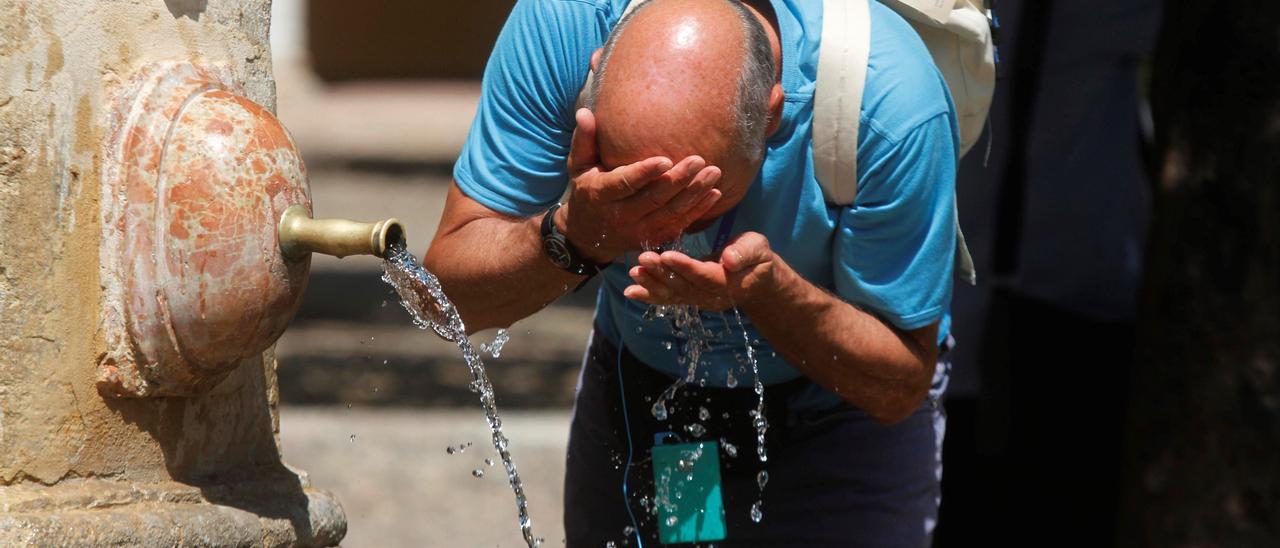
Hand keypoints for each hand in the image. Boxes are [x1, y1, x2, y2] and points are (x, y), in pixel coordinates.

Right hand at [559, 108, 722, 262]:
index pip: (625, 184)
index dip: (645, 174)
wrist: (587, 236)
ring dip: (694, 195)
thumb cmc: (585, 191)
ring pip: (670, 213)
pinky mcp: (652, 239)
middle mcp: (621, 217)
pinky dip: (698, 211)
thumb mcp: (578, 167)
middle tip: (699, 160)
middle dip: (678, 180)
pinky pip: (678, 225)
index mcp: (601, 195)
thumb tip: (584, 111)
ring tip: (714, 173)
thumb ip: (584, 140)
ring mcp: (638, 231)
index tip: (665, 159)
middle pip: (654, 199)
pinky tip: (715, 194)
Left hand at [623, 232, 778, 310]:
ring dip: (651, 284)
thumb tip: (729, 259)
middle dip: (661, 273)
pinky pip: (668, 298)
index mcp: (728, 282)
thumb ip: (745, 253)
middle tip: (643, 259)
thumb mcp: (758, 248)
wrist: (757, 280)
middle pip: (683, 286)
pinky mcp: (689, 298)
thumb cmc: (756, 258)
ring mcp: (698, 300)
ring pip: (672, 294)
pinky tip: (630, 291)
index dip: (685, 267)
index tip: (667, 256)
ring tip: (633, 273)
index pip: (704, 276)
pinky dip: (648, 295)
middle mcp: (711, 296)